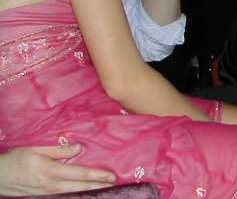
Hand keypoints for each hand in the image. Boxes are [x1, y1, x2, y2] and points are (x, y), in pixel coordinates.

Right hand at [0, 144, 115, 194]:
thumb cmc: (16, 160)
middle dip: (98, 186)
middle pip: (80, 187)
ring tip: (104, 189)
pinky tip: (84, 192)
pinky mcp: (43, 196)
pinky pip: (63, 196)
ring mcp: (47, 193)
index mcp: (51, 171)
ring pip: (73, 193)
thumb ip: (59, 150)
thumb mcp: (36, 149)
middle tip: (114, 184)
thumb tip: (79, 148)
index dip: (97, 176)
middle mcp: (51, 185)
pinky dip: (76, 194)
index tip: (111, 176)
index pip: (80, 174)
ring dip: (89, 191)